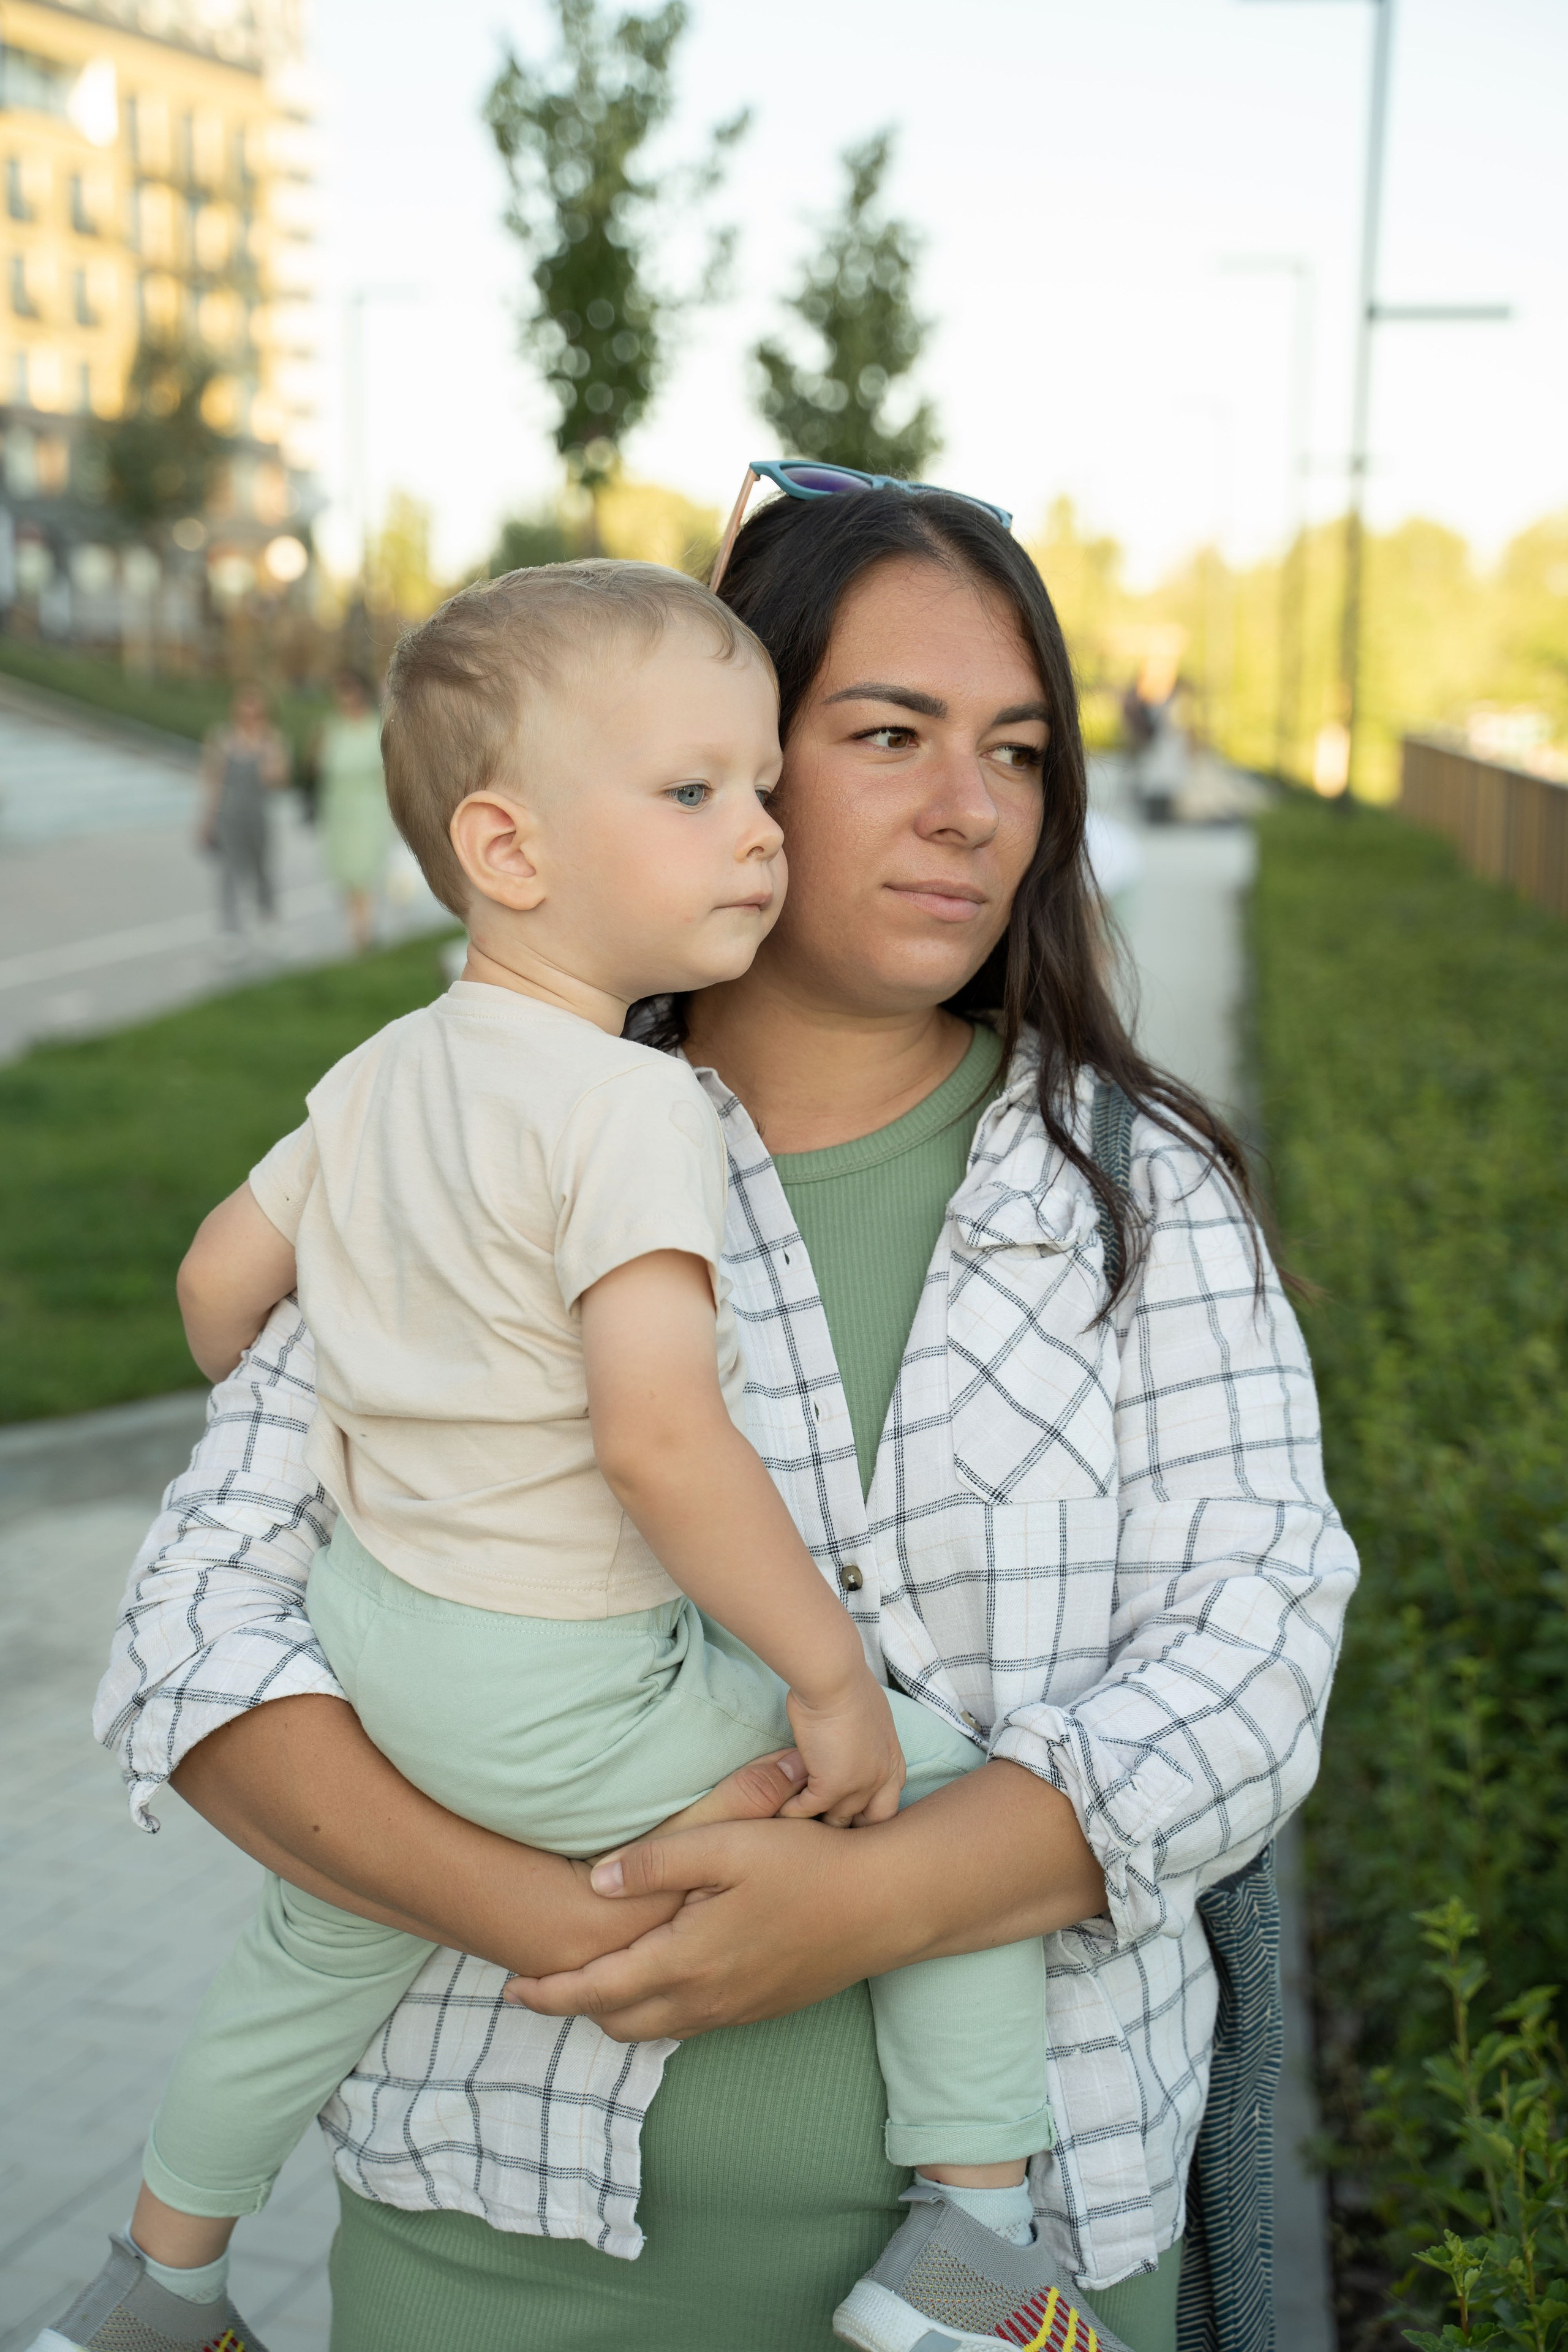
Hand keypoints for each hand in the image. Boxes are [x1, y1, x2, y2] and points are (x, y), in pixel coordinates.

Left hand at [505, 1814, 897, 2039]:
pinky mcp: (760, 2009)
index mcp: (687, 1961)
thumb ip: (656, 1861)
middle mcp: (705, 2000)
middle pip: (618, 2022)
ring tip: (591, 1982)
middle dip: (574, 2007)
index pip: (596, 1990)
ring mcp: (735, 2011)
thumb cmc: (808, 1865)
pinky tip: (657, 1980)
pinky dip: (656, 2011)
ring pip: (654, 2029)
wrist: (884, 1907)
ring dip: (615, 2011)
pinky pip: (689, 2025)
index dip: (548, 1992)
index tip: (511, 1986)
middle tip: (542, 1984)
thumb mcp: (728, 1844)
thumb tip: (595, 1881)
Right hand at [781, 1670, 904, 1825]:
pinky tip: (779, 1807)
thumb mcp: (869, 1712)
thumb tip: (849, 1736)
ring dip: (817, 1821)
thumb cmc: (845, 1681)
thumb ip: (865, 1736)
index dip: (868, 1809)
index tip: (848, 1808)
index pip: (889, 1801)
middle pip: (872, 1821)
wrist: (834, 1677)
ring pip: (838, 1820)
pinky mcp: (832, 1788)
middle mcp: (882, 1777)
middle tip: (825, 1820)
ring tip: (797, 1820)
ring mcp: (859, 1786)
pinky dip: (791, 1811)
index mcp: (892, 1758)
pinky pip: (806, 1810)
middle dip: (851, 1825)